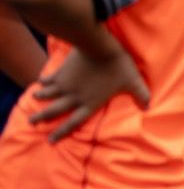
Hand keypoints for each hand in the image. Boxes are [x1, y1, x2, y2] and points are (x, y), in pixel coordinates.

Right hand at [29, 46, 149, 141]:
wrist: (99, 48)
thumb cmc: (118, 66)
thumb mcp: (133, 82)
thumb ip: (140, 95)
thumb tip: (148, 106)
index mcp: (90, 103)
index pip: (74, 122)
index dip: (61, 132)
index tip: (50, 141)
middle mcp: (74, 97)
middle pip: (54, 111)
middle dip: (42, 118)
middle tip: (30, 122)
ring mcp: (65, 85)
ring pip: (48, 95)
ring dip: (40, 98)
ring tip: (34, 100)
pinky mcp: (60, 71)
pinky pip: (49, 79)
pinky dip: (43, 81)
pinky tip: (39, 81)